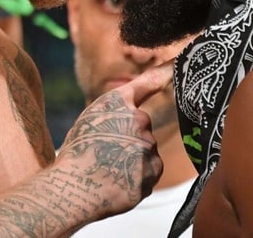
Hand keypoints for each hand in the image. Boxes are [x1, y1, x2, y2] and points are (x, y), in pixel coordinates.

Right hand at [55, 63, 172, 218]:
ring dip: (133, 160)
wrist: (73, 189)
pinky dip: (138, 177)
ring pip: (146, 151)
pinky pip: (150, 171)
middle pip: (142, 127)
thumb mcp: (89, 121)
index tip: (179, 63)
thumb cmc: (75, 155)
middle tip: (106, 154)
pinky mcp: (154, 170)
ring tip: (109, 170)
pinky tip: (119, 182)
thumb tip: (135, 119)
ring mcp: (148, 145)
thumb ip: (114, 114)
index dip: (166, 72)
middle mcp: (138, 119)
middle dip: (130, 139)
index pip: (149, 81)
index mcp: (118, 102)